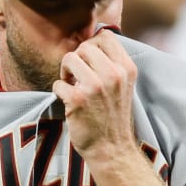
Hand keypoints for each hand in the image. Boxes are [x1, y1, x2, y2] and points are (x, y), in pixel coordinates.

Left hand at [55, 29, 139, 160]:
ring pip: (68, 59)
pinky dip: (59, 92)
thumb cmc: (114, 116)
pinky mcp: (77, 99)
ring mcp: (95, 87)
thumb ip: (113, 63)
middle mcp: (113, 75)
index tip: (89, 60)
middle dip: (76, 59)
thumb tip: (94, 37)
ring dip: (65, 72)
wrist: (112, 150)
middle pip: (84, 47)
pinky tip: (68, 102)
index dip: (92, 44)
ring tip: (72, 85)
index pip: (106, 36)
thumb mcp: (124, 85)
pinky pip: (58, 83)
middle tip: (77, 76)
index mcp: (127, 68)